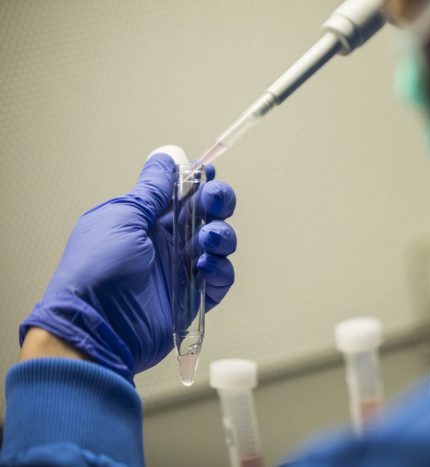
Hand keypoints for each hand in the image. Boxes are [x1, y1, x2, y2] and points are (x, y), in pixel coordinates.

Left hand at [20, 147, 236, 381]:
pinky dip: (219, 270)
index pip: (180, 193)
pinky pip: (219, 278)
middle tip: (214, 203)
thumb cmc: (98, 269)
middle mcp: (166, 241)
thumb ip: (151, 191)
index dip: (199, 181)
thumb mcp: (122, 219)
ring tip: (207, 241)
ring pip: (219, 242)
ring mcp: (181, 269)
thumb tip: (166, 158)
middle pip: (207, 213)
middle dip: (218, 202)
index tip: (209, 171)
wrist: (96, 327)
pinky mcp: (194, 297)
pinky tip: (204, 268)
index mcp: (146, 219)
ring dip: (220, 235)